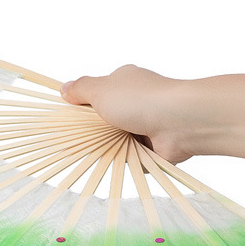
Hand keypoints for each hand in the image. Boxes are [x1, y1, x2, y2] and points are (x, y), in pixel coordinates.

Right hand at [59, 64, 196, 164]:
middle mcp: (136, 103)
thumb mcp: (102, 89)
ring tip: (96, 152)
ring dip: (108, 147)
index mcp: (124, 83)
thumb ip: (81, 89)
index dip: (83, 107)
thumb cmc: (140, 100)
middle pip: (106, 120)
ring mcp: (145, 125)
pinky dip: (124, 160)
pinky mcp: (152, 147)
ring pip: (117, 140)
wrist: (180, 122)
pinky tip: (115, 162)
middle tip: (79, 140)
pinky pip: (131, 157)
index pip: (98, 94)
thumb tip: (65, 88)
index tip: (68, 119)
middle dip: (94, 131)